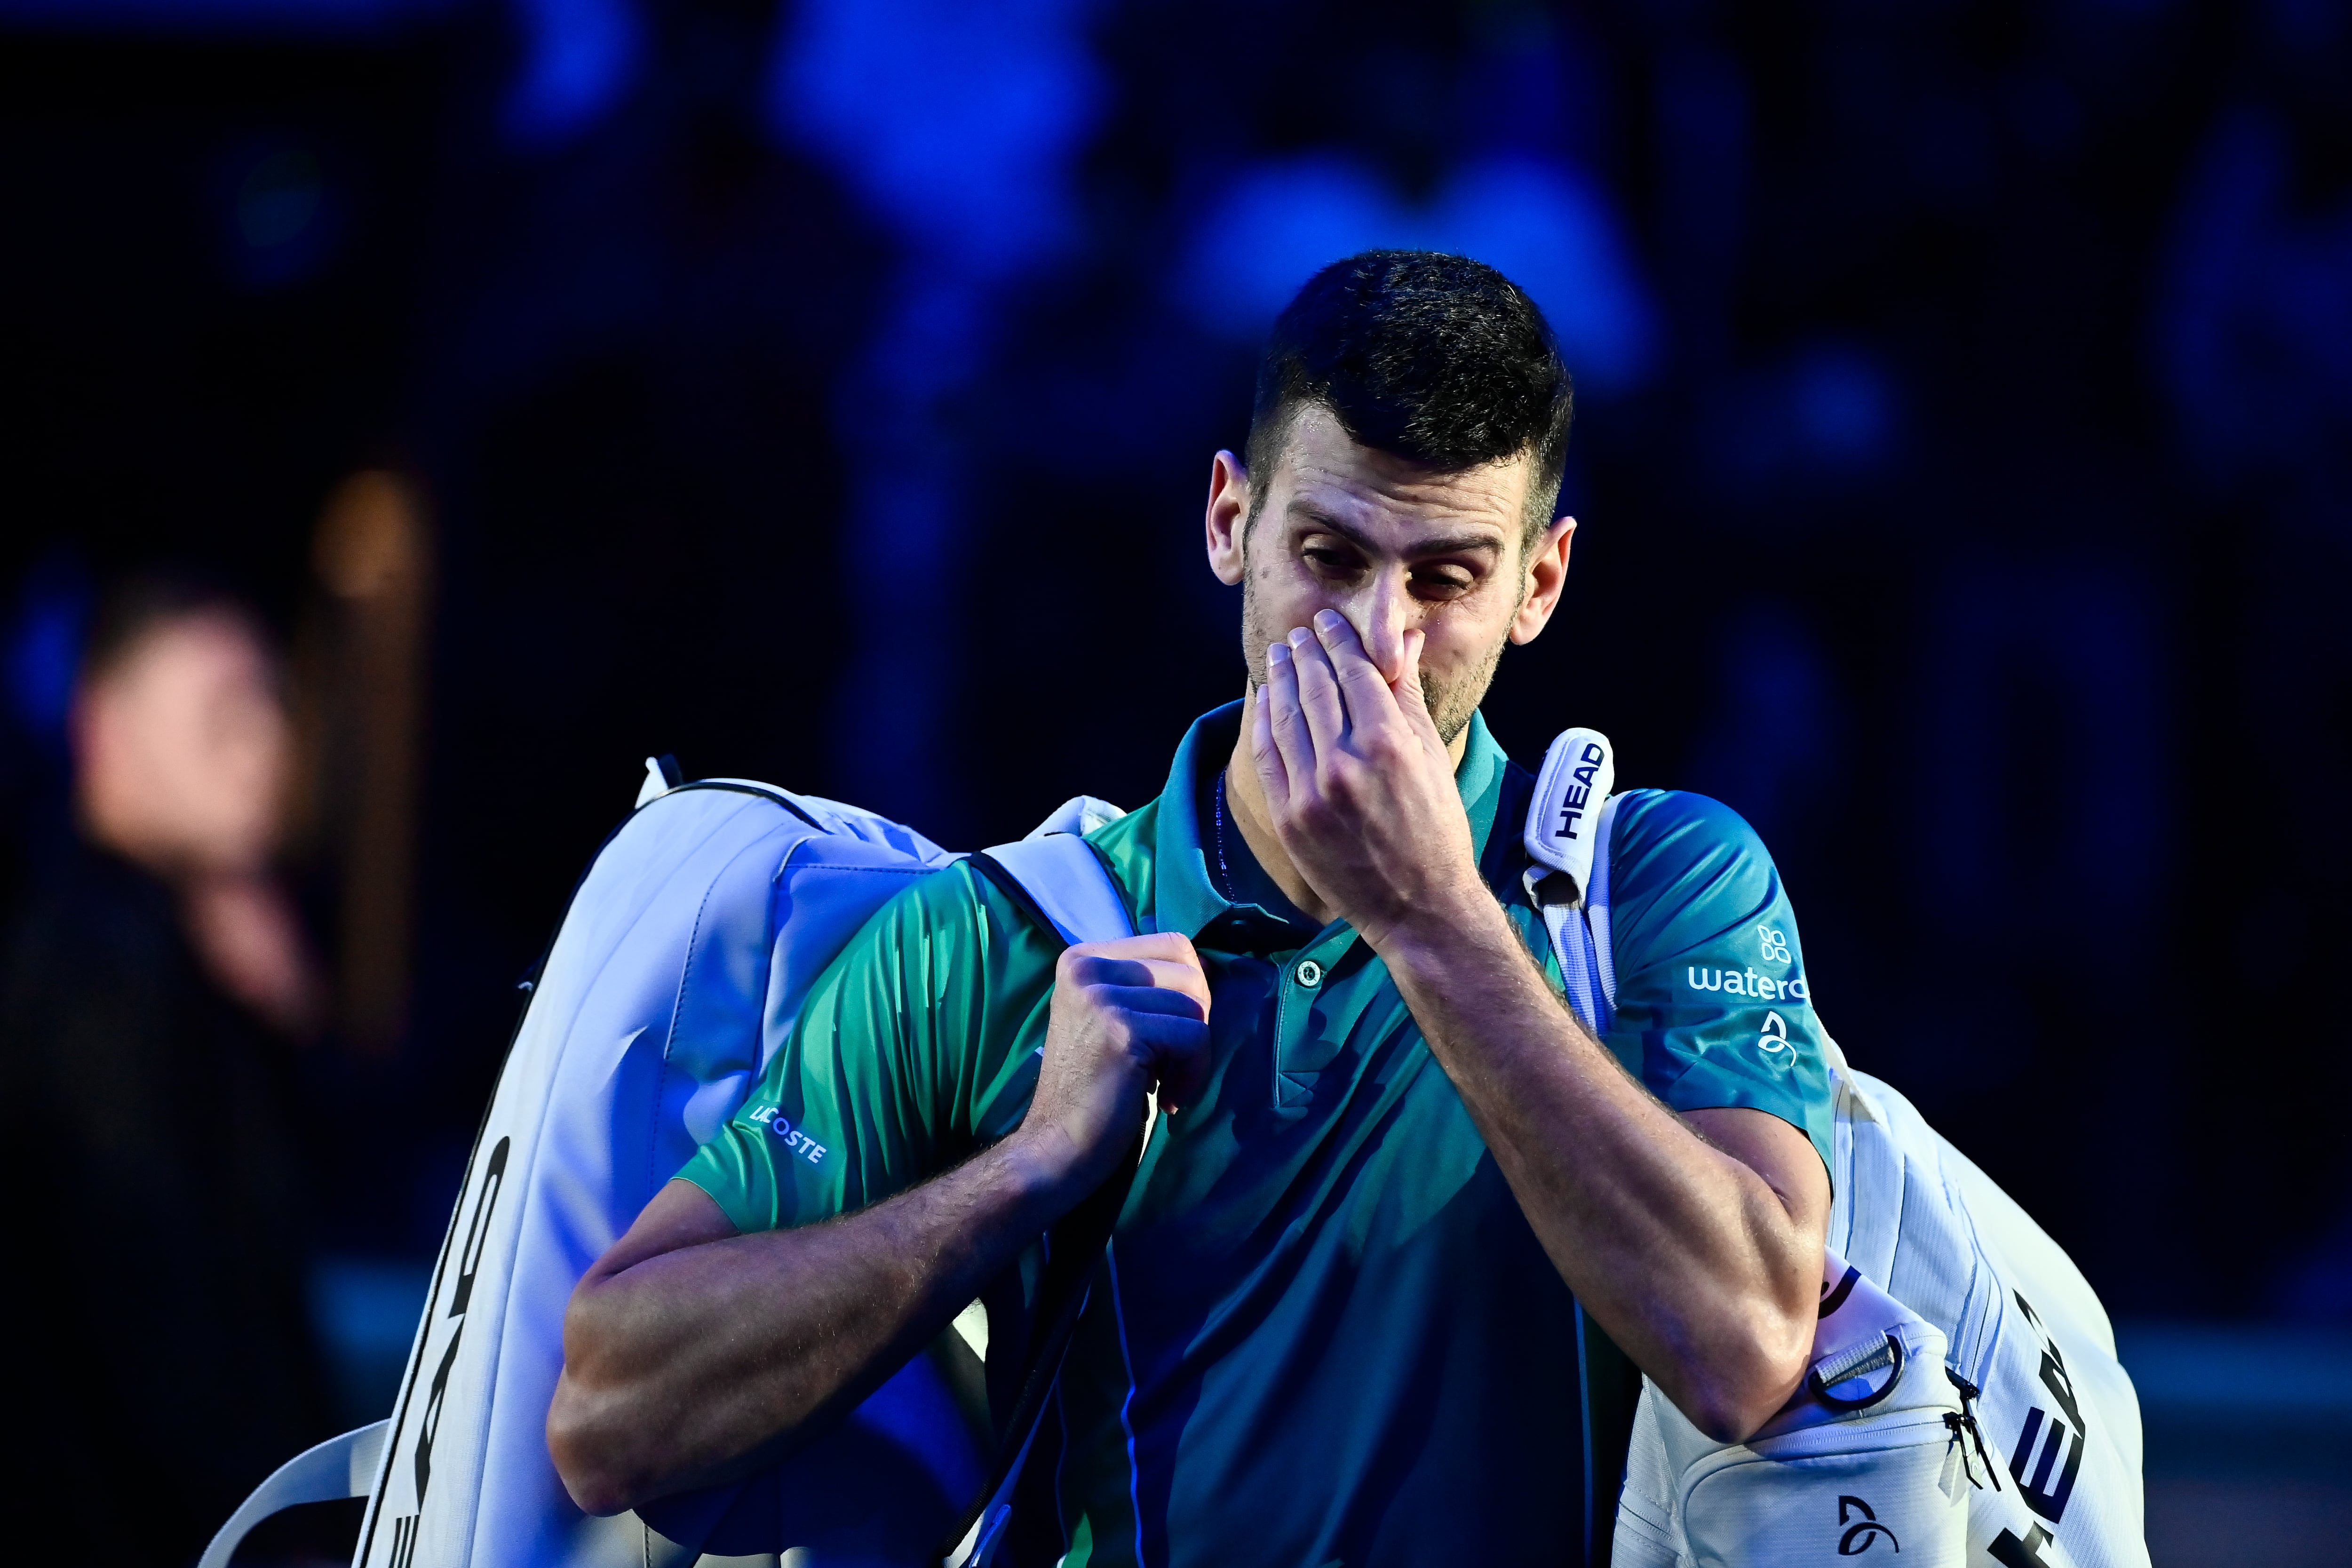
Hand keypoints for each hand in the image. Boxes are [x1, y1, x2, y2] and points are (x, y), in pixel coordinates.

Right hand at [1014, 933, 1210, 1198]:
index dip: (1191, 989)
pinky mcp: (1121, 1030)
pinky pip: (1195, 1036)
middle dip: (1196, 1019)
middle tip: (1172, 1062)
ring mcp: (1101, 997)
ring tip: (1165, 1081)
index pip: (1173, 943)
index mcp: (1082, 958)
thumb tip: (1211, 965)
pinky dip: (1194, 1073)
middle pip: (1189, 969)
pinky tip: (1169, 1099)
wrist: (1056, 1147)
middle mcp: (1086, 968)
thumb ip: (1144, 986)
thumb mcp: (1111, 1018)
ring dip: (1194, 1052)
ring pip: (1196, 1002)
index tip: (1172, 1034)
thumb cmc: (1093, 1089)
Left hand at [1248, 611, 1486, 950]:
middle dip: (1306, 652)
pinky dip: (1264, 720)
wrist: (1418, 905)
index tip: (1329, 622)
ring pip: (1286, 716)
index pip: (1354, 672)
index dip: (1338, 641)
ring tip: (1282, 654)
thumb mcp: (1431, 757)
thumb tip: (1403, 642)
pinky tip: (1266, 699)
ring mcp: (1311, 793)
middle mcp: (1345, 764)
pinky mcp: (1289, 817)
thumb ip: (1407, 697)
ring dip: (1281, 679)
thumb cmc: (1436, 830)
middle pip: (1315, 688)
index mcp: (1388, 744)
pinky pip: (1268, 755)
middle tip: (1301, 631)